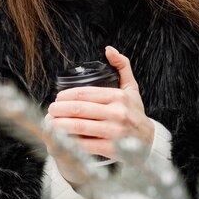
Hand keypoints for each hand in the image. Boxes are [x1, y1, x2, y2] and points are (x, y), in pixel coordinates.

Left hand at [45, 46, 153, 169]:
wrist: (148, 140)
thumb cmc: (135, 113)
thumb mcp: (131, 88)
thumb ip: (122, 66)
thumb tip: (109, 50)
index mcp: (118, 97)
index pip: (85, 93)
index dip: (66, 95)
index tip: (58, 98)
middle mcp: (117, 113)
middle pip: (79, 109)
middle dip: (59, 109)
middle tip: (51, 109)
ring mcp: (113, 132)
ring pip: (79, 127)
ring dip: (59, 124)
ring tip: (50, 122)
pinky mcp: (110, 148)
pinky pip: (84, 145)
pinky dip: (69, 141)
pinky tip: (61, 137)